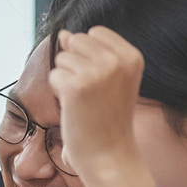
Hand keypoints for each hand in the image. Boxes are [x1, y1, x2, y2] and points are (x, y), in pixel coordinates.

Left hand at [48, 27, 154, 186]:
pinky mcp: (77, 86)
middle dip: (74, 65)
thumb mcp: (107, 79)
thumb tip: (63, 33)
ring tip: (84, 102)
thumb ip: (89, 53)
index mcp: (132, 55)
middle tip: (90, 93)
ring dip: (66, 80)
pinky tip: (75, 108)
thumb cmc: (107, 118)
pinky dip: (58, 93)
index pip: (94, 32)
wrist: (110, 154)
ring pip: (62, 58)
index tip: (100, 81)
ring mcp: (98, 71)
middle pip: (75, 41)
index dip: (87, 54)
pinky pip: (54, 76)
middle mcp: (117, 60)